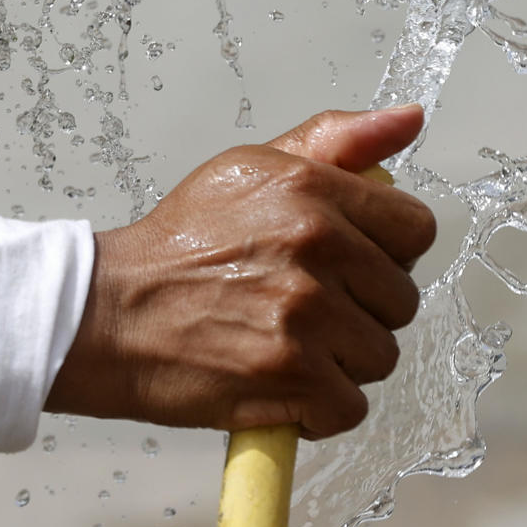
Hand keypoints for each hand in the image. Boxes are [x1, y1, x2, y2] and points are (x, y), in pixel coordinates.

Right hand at [45, 105, 435, 439]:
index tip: (352, 262)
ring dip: (341, 360)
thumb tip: (407, 119)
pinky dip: (318, 407)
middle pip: (401, 299)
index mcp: (310, 188)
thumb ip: (335, 141)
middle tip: (305, 305)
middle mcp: (314, 245)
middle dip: (362, 309)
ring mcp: (305, 314)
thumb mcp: (250, 168)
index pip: (415, 228)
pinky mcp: (292, 375)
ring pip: (380, 355)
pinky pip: (350, 405)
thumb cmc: (178, 246)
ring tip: (289, 341)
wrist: (111, 313)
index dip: (388, 251)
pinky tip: (282, 381)